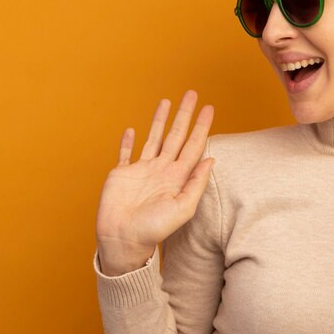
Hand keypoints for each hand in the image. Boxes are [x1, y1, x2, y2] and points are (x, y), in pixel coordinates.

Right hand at [95, 90, 215, 267]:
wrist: (124, 240)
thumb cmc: (154, 229)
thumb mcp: (183, 208)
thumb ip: (197, 183)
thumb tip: (211, 159)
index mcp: (177, 177)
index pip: (193, 145)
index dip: (201, 127)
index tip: (209, 108)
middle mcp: (161, 170)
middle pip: (175, 135)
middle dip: (184, 115)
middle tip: (192, 94)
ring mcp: (141, 171)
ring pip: (153, 138)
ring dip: (160, 120)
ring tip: (166, 101)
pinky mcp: (121, 174)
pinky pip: (125, 153)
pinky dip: (128, 142)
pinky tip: (132, 129)